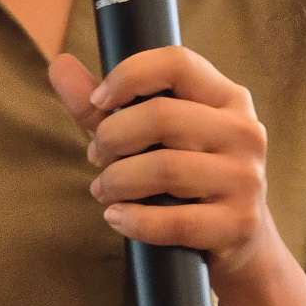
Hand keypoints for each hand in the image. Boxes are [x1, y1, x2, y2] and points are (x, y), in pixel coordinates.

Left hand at [47, 46, 283, 279]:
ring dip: (116, 181)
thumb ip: (102, 106)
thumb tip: (59, 65)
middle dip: (112, 137)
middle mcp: (244, 131)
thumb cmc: (182, 179)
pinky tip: (116, 217)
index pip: (176, 63)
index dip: (128, 75)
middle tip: (96, 158)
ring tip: (102, 191)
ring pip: (165, 168)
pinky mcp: (239, 224)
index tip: (98, 100)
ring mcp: (246, 179)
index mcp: (227, 98)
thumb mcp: (147, 138)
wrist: (236, 243)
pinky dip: (133, 220)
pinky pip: (174, 221)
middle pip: (161, 116)